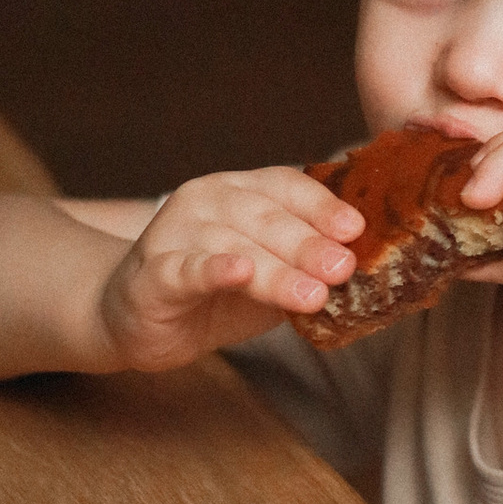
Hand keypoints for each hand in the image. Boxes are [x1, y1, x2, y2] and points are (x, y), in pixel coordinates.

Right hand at [95, 167, 363, 369]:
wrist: (136, 317)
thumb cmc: (214, 291)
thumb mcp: (270, 271)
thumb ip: (308, 264)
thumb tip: (366, 267)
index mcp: (239, 190)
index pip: (286, 186)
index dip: (322, 206)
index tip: (356, 229)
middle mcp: (206, 201)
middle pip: (265, 217)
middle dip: (309, 243)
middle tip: (344, 267)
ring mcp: (174, 234)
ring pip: (233, 247)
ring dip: (276, 270)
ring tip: (313, 295)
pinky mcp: (152, 274)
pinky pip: (185, 269)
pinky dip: (213, 269)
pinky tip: (239, 272)